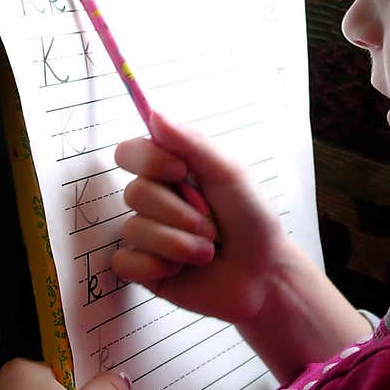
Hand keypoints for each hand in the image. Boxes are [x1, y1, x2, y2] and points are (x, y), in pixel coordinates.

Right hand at [112, 110, 289, 323]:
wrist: (264, 275)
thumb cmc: (252, 220)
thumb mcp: (230, 174)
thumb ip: (192, 144)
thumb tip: (155, 114)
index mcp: (172, 172)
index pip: (130, 152)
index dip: (148, 160)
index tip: (180, 171)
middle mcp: (155, 201)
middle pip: (135, 192)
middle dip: (179, 212)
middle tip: (212, 227)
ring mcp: (148, 236)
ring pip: (134, 230)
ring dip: (179, 243)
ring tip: (208, 252)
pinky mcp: (144, 269)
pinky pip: (126, 262)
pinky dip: (158, 265)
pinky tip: (182, 270)